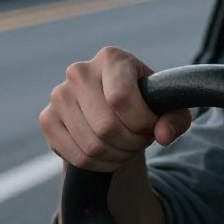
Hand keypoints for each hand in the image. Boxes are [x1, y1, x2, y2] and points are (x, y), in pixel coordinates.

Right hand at [39, 47, 191, 170]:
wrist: (113, 111)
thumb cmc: (144, 104)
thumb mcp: (168, 108)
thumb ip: (176, 118)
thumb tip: (163, 135)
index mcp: (111, 58)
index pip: (121, 98)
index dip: (141, 123)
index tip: (152, 126)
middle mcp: (79, 71)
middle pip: (105, 126)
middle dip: (131, 143)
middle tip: (139, 141)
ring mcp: (59, 95)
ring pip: (92, 146)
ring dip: (117, 156)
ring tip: (126, 147)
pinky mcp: (48, 119)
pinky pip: (76, 156)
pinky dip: (99, 165)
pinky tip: (109, 155)